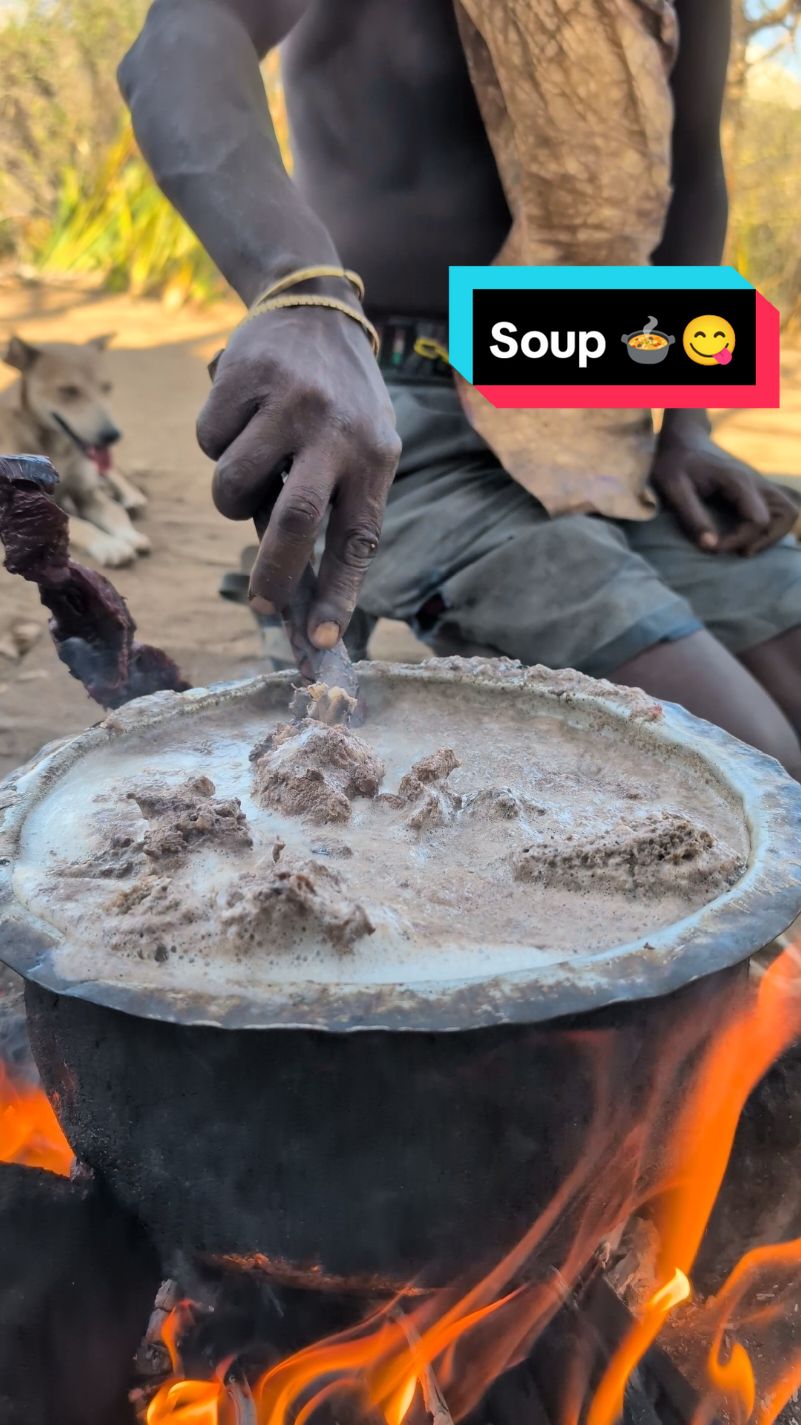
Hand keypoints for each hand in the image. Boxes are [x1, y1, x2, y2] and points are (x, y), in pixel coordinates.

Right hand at [197, 304, 400, 646]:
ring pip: (234, 487)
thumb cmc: (339, 402)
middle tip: (260, 605)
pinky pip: (209, 442)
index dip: (340, 593)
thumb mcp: (359, 447)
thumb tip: (293, 587)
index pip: (357, 538)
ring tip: (249, 474)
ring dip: (231, 500)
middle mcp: (335, 431)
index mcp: (374, 456)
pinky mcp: (243, 378)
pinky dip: (215, 444)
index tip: (323, 639)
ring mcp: (288, 402)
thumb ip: (332, 504)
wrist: (315, 309)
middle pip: (295, 521)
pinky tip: (239, 417)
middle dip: (273, 575)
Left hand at [652, 429, 797, 556]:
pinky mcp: (756, 489)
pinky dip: (771, 526)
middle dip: (766, 539)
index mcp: (738, 481)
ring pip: (788, 511)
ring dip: (773, 533)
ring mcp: (759, 484)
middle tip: (740, 551)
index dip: (740, 540)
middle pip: (786, 513)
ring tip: (745, 546)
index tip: (714, 548)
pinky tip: (746, 536)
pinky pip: (779, 509)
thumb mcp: (673, 489)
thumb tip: (711, 546)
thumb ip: (692, 517)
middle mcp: (755, 481)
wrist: (683, 441)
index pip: (758, 519)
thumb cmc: (675, 464)